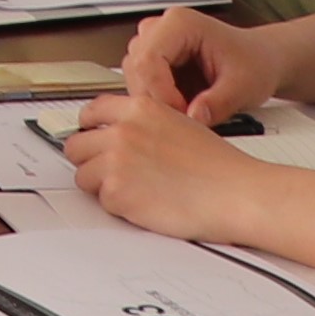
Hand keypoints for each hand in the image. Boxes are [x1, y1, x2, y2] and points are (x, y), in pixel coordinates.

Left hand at [60, 93, 267, 239]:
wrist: (237, 193)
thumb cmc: (220, 167)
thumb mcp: (179, 124)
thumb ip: (143, 124)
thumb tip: (121, 133)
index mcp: (139, 108)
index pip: (91, 113)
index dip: (90, 130)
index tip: (91, 140)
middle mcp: (123, 130)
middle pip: (77, 145)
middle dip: (91, 161)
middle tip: (112, 174)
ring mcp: (116, 160)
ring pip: (83, 175)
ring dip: (103, 186)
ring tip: (136, 192)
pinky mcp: (116, 192)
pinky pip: (100, 201)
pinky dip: (118, 207)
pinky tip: (145, 205)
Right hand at [119, 6, 282, 123]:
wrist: (261, 60)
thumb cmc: (254, 62)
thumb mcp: (243, 86)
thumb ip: (217, 103)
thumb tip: (192, 118)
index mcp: (179, 24)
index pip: (147, 59)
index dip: (160, 92)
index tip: (182, 113)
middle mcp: (160, 29)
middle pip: (136, 69)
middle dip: (158, 100)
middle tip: (186, 117)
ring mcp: (153, 44)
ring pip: (135, 79)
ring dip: (157, 101)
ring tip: (189, 109)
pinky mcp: (153, 61)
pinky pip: (142, 86)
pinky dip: (159, 102)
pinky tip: (183, 106)